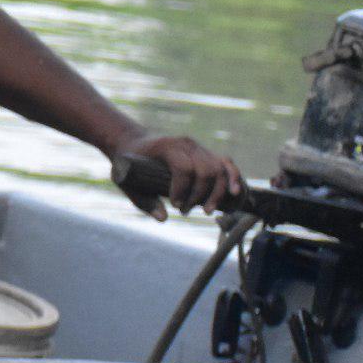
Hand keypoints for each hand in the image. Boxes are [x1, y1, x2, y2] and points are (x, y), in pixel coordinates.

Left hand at [108, 131, 245, 217]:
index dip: (183, 189)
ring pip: (219, 169)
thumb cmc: (128, 163)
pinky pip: (226, 164)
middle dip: (199, 195)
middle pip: (205, 170)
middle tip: (185, 211)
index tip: (175, 206)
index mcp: (166, 146)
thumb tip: (163, 218)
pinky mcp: (207, 154)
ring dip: (218, 193)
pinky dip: (234, 178)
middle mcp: (187, 144)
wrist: (134, 143)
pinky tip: (235, 194)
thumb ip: (143, 200)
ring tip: (207, 211)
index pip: (183, 167)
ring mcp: (199, 148)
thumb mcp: (126, 180)